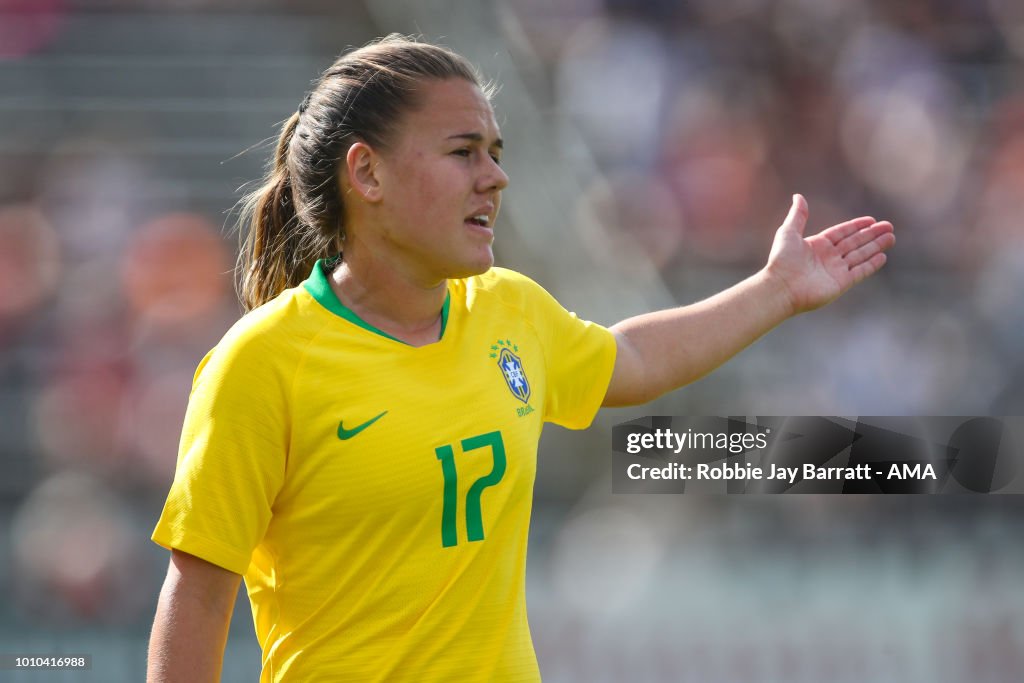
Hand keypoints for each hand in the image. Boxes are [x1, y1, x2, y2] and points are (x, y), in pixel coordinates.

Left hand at [764, 194, 894, 314]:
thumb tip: (798, 196)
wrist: (781, 287)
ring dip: (876, 246)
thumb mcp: (788, 232)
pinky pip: (860, 272)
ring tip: (891, 238)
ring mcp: (836, 271)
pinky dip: (871, 264)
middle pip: (855, 243)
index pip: (842, 233)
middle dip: (872, 234)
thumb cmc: (782, 260)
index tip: (871, 220)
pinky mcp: (841, 283)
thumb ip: (798, 215)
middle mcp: (828, 257)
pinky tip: (882, 256)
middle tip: (889, 227)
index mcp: (818, 245)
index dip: (857, 226)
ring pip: (860, 255)